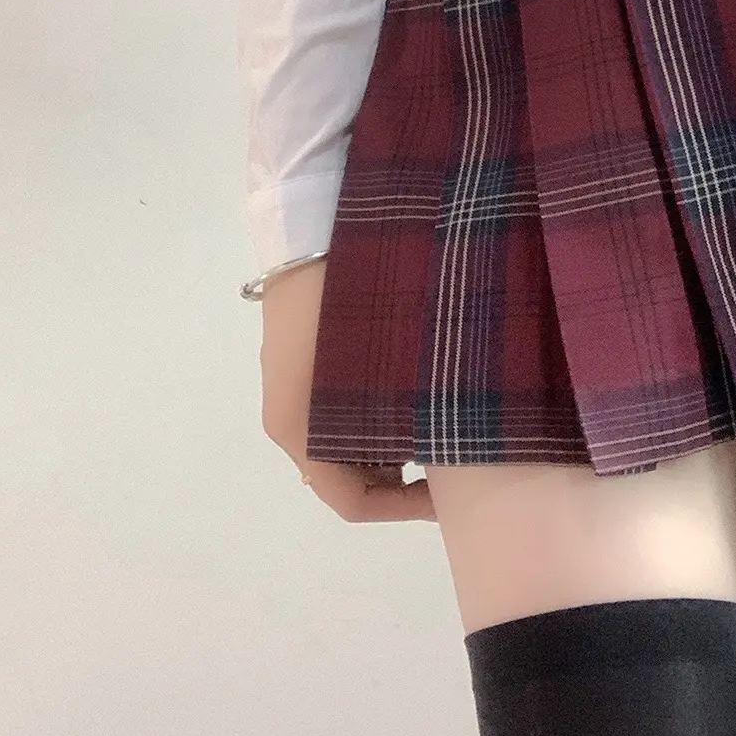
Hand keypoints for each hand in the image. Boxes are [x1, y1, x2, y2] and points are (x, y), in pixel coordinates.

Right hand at [258, 256, 435, 521]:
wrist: (307, 226)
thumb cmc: (346, 295)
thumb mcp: (381, 363)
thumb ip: (403, 413)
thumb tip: (449, 448)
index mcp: (299, 429)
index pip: (349, 500)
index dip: (400, 508)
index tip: (447, 495)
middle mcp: (286, 420)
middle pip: (341, 475)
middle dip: (394, 479)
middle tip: (447, 458)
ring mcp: (287, 389)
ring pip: (337, 443)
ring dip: (382, 447)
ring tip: (434, 424)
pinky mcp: (294, 364)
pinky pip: (330, 413)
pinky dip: (367, 419)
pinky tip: (408, 395)